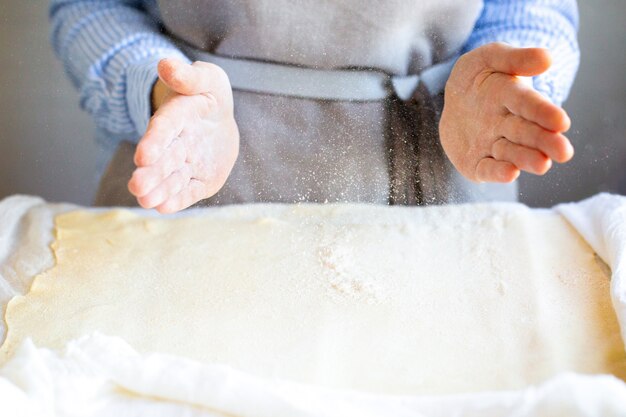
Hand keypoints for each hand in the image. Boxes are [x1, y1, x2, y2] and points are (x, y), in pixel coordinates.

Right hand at [128, 58, 238, 212]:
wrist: (216, 118)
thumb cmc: (208, 95)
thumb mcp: (205, 79)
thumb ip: (188, 76)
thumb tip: (165, 64)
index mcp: (177, 116)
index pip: (165, 128)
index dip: (154, 141)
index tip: (143, 155)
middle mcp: (177, 143)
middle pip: (163, 159)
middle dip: (151, 174)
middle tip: (137, 187)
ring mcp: (187, 163)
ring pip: (172, 178)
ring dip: (160, 190)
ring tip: (146, 201)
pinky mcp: (199, 179)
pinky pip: (189, 190)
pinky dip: (177, 199)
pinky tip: (163, 208)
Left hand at [439, 42, 573, 182]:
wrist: (453, 102)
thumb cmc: (476, 78)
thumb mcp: (487, 59)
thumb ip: (514, 58)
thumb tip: (547, 59)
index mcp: (513, 96)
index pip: (528, 103)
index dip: (543, 112)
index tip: (561, 122)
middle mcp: (507, 124)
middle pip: (526, 133)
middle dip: (544, 142)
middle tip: (564, 152)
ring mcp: (492, 145)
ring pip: (511, 153)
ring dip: (526, 159)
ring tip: (543, 164)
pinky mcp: (476, 163)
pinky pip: (486, 169)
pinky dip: (497, 172)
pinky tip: (511, 174)